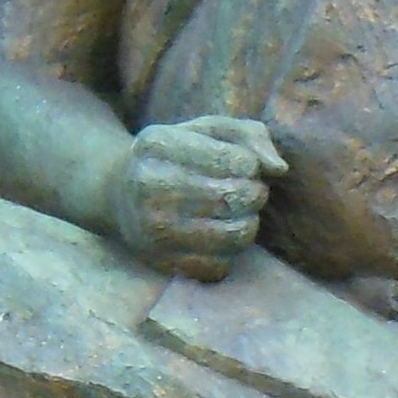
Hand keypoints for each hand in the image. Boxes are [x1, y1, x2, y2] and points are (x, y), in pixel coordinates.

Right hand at [104, 116, 285, 279]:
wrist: (118, 195)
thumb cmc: (176, 157)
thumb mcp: (206, 130)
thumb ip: (249, 136)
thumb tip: (279, 169)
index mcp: (159, 145)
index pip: (238, 162)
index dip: (251, 164)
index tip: (241, 166)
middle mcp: (149, 187)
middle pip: (237, 198)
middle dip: (254, 193)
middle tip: (245, 190)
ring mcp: (152, 230)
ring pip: (236, 235)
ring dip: (249, 223)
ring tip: (237, 212)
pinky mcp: (161, 262)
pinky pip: (221, 266)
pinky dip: (229, 252)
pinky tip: (217, 235)